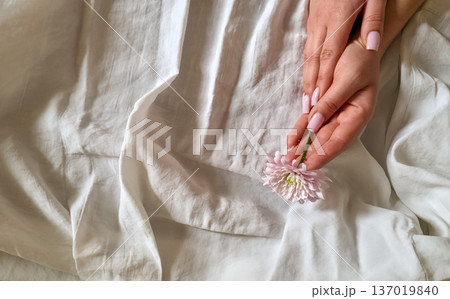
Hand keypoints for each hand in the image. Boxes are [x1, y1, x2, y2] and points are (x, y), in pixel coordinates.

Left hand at [288, 37, 380, 169]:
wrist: (358, 40)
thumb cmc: (359, 58)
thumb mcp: (347, 78)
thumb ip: (331, 102)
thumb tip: (313, 125)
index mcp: (360, 114)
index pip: (341, 140)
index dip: (324, 154)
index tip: (309, 165)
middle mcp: (348, 117)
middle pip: (327, 140)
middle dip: (310, 153)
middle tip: (293, 164)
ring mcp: (336, 112)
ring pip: (317, 133)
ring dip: (303, 145)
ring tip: (289, 157)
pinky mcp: (325, 105)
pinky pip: (311, 120)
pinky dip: (301, 129)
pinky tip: (291, 139)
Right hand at [302, 0, 385, 112]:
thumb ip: (373, 21)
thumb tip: (372, 47)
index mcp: (338, 20)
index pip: (329, 55)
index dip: (324, 79)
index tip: (320, 100)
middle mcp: (322, 24)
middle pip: (314, 60)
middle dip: (311, 86)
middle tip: (307, 108)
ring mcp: (314, 23)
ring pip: (308, 55)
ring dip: (306, 79)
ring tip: (305, 100)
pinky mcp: (312, 21)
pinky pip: (307, 48)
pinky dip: (306, 66)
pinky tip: (306, 78)